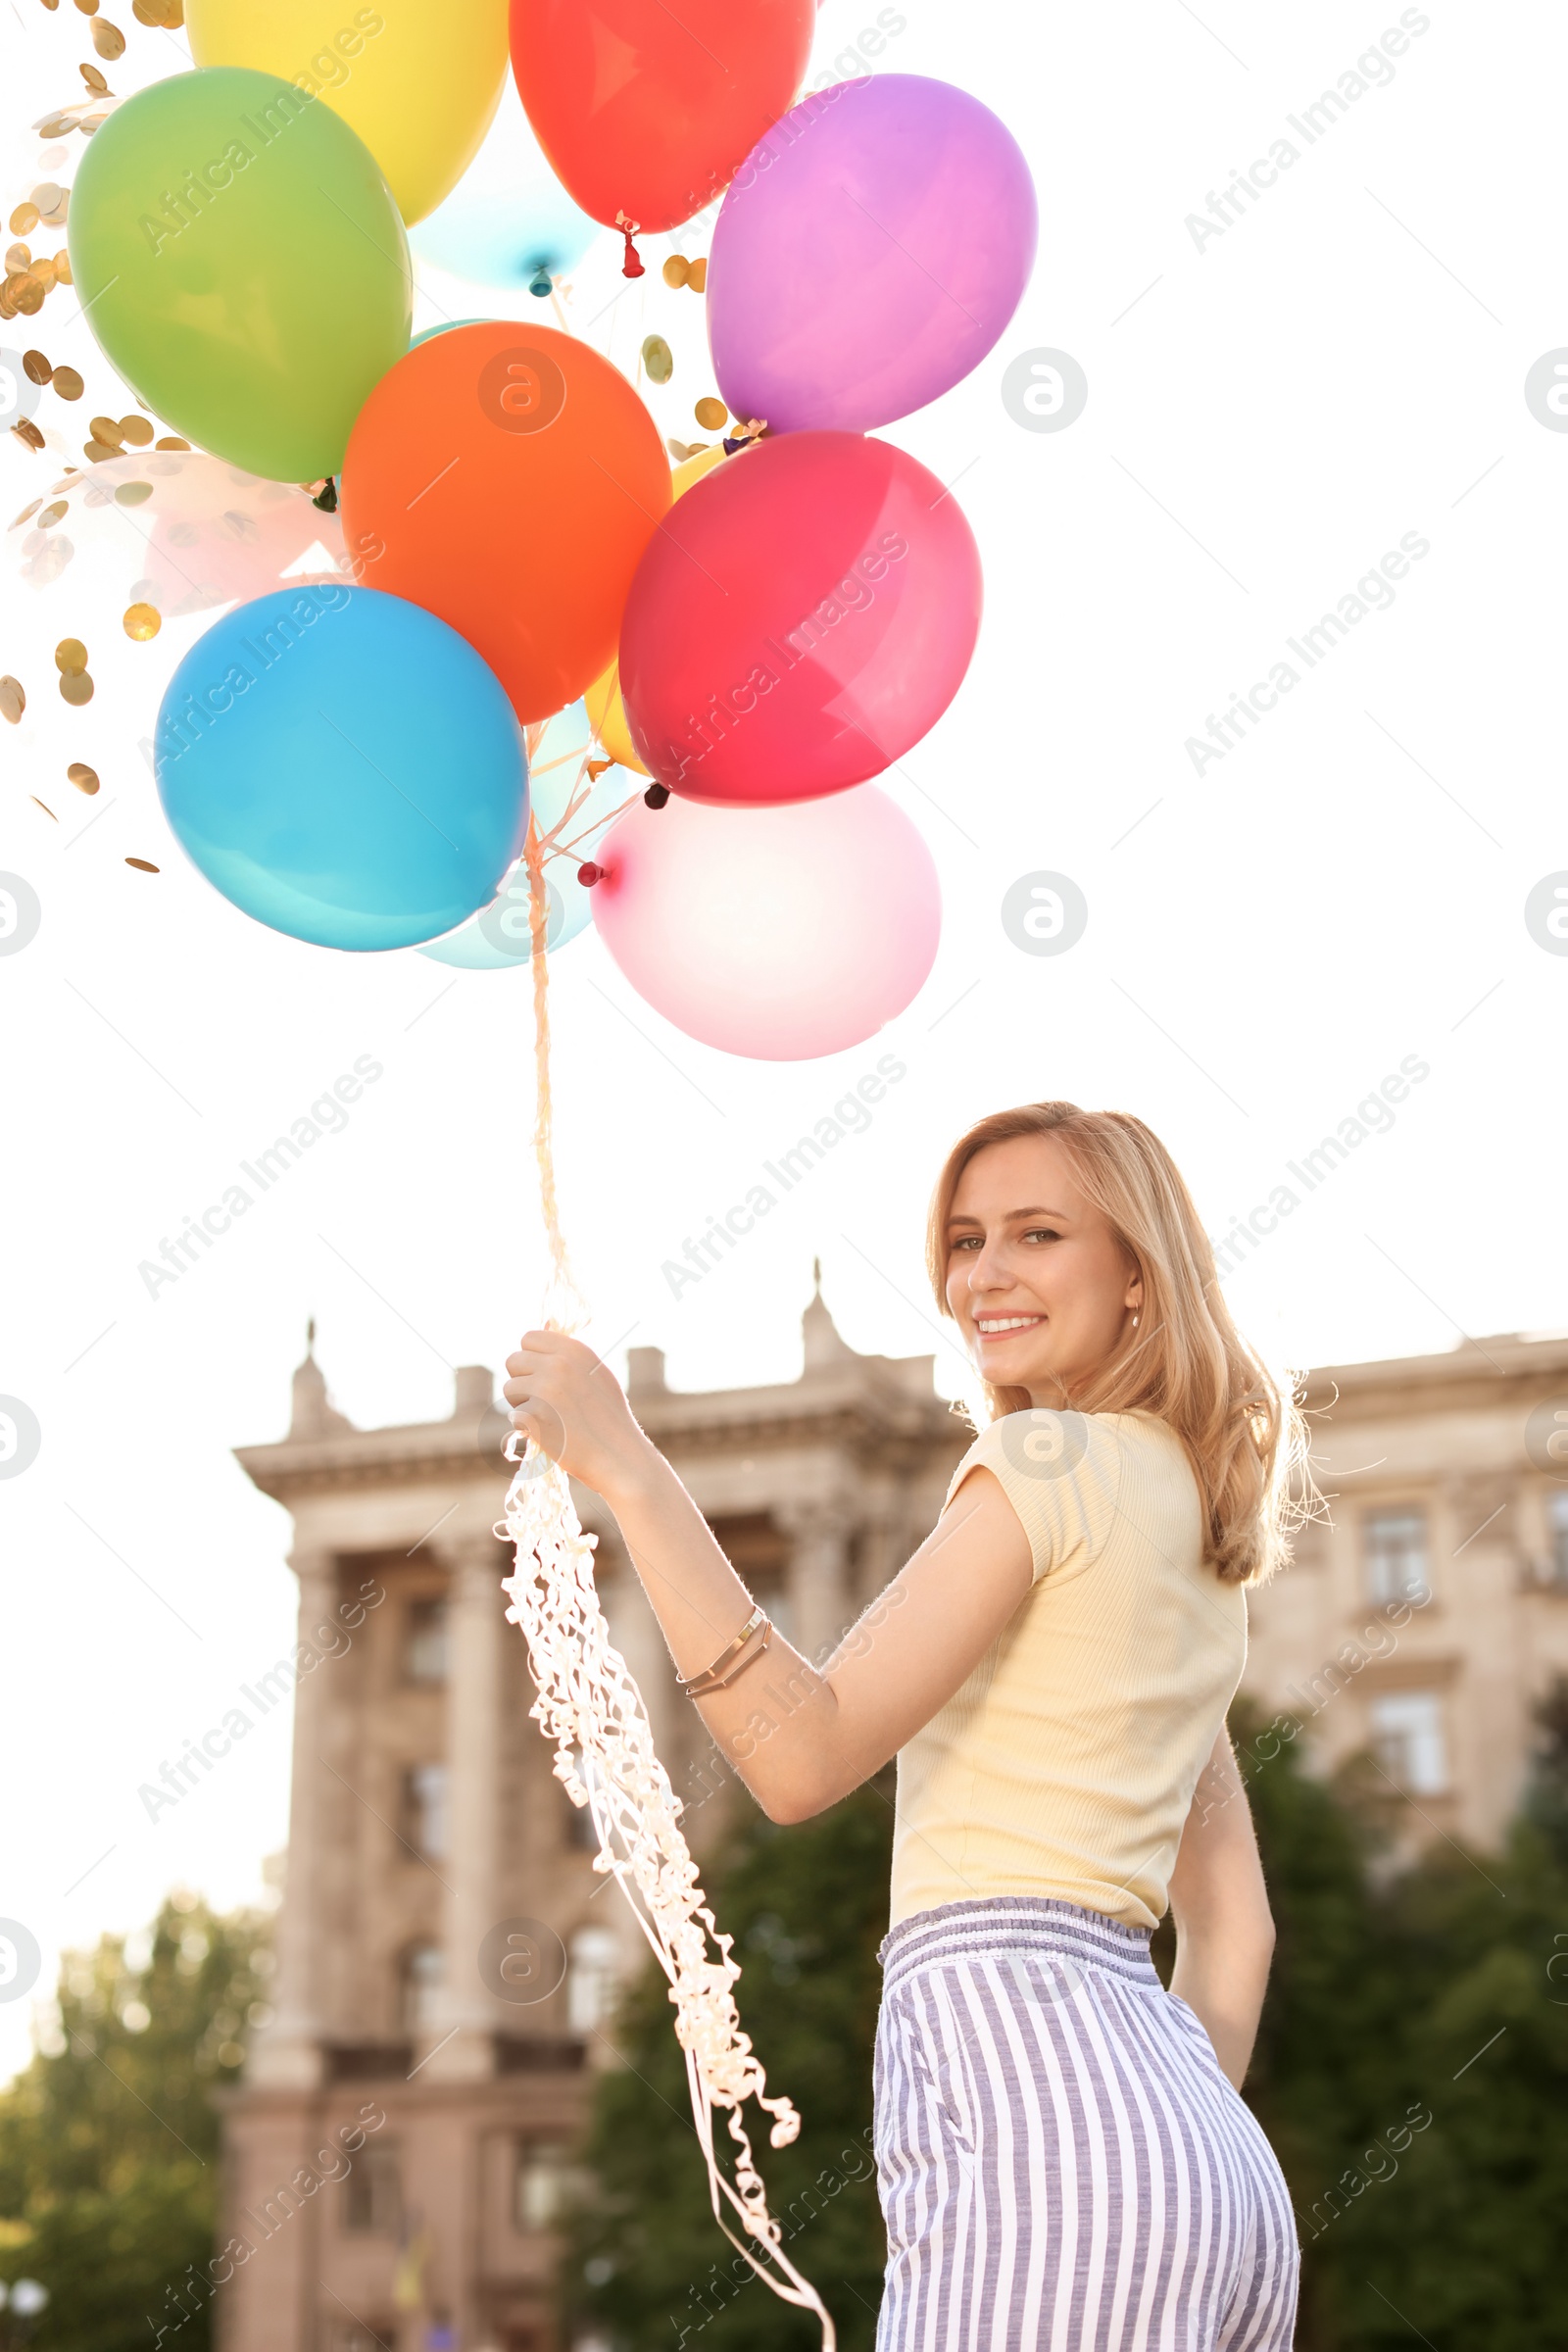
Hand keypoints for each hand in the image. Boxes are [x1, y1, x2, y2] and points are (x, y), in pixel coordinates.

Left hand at [502, 1330, 655, 1500]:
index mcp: (574, 1349)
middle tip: (542, 1399)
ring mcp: (544, 1389)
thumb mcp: (596, 1374)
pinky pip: (514, 1415)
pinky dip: (526, 1427)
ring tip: (548, 1418)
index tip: (541, 1374)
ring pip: (509, 1389)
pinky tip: (549, 1434)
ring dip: (521, 1404)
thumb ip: (569, 1354)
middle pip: (513, 1360)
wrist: (618, 1456)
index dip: (531, 1357)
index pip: (529, 1337)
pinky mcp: (534, 1415)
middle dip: (522, 1380)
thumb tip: (544, 1325)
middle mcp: (558, 1364)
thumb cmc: (608, 1417)